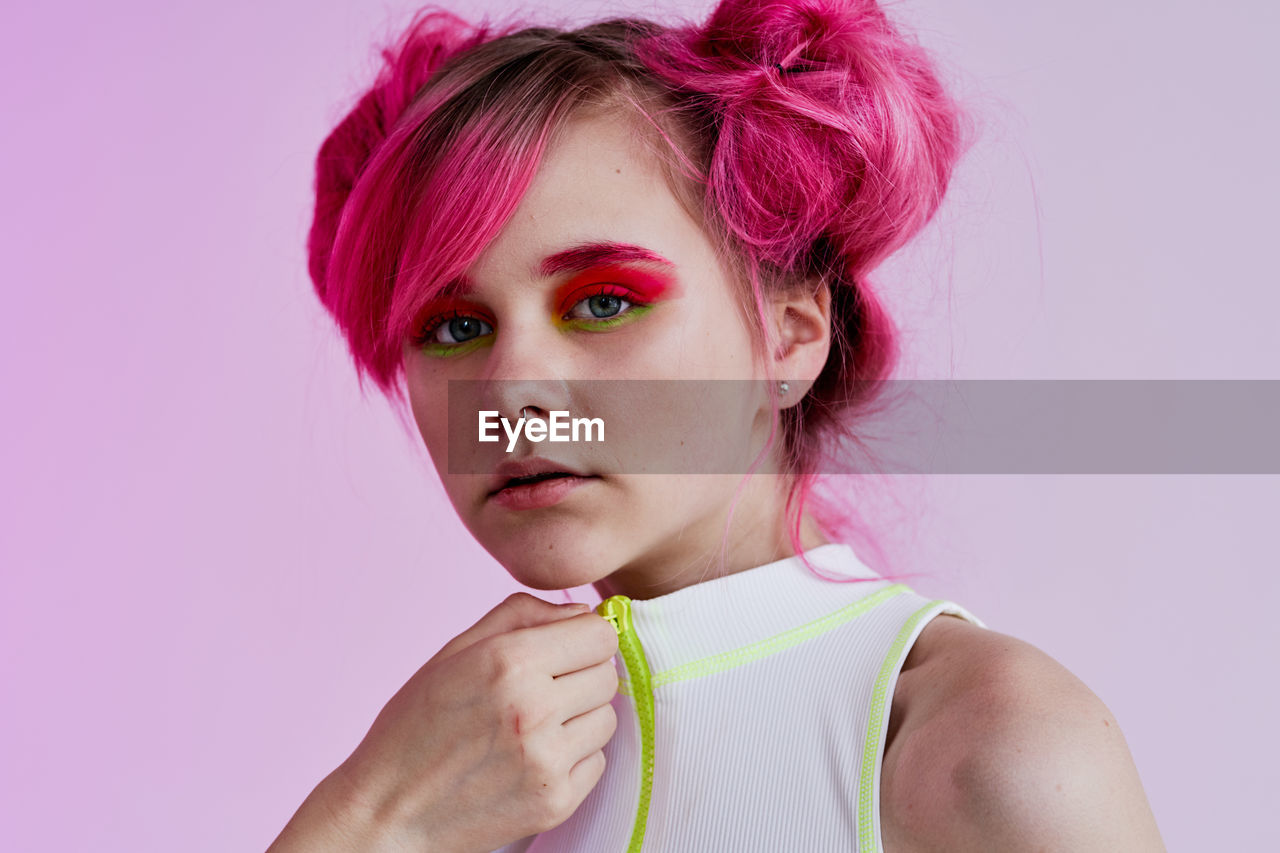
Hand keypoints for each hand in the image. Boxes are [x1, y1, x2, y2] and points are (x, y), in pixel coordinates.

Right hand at [329, 593, 619, 851]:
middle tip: (542, 690)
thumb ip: (520, 616)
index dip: (584, 638)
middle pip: (607, 675)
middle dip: (581, 676)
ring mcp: (547, 760)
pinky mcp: (556, 803)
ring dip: (580, 718)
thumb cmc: (416, 726)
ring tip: (534, 727)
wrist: (388, 812)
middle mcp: (534, 709)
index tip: (564, 650)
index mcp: (508, 662)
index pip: (599, 635)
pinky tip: (532, 759)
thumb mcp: (455, 652)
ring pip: (606, 718)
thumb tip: (583, 612)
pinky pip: (597, 762)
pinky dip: (573, 759)